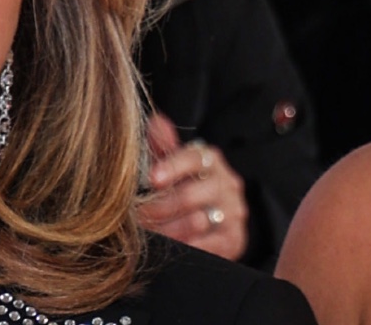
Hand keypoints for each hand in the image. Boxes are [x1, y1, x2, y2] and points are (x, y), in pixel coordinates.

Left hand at [138, 113, 248, 260]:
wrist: (223, 217)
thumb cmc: (192, 186)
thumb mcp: (178, 165)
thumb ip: (165, 146)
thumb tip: (154, 121)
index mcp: (210, 160)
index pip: (193, 158)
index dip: (171, 167)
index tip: (152, 178)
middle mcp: (226, 183)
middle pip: (190, 195)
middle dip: (158, 208)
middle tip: (136, 217)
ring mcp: (233, 212)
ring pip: (197, 221)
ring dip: (167, 231)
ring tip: (146, 235)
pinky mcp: (234, 238)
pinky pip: (208, 246)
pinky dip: (186, 248)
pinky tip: (169, 249)